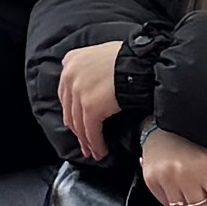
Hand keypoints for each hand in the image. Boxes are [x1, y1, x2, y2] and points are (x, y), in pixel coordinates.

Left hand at [53, 38, 122, 158]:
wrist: (140, 63)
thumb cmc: (129, 59)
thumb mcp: (101, 53)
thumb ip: (90, 67)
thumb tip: (91, 86)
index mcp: (71, 61)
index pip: (66, 93)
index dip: (73, 112)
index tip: (78, 123)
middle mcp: (70, 76)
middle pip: (70, 111)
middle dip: (78, 131)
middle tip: (85, 144)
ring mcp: (78, 92)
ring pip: (79, 125)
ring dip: (87, 142)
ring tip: (94, 152)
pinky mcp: (90, 107)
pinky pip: (91, 132)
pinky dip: (96, 144)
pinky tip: (102, 150)